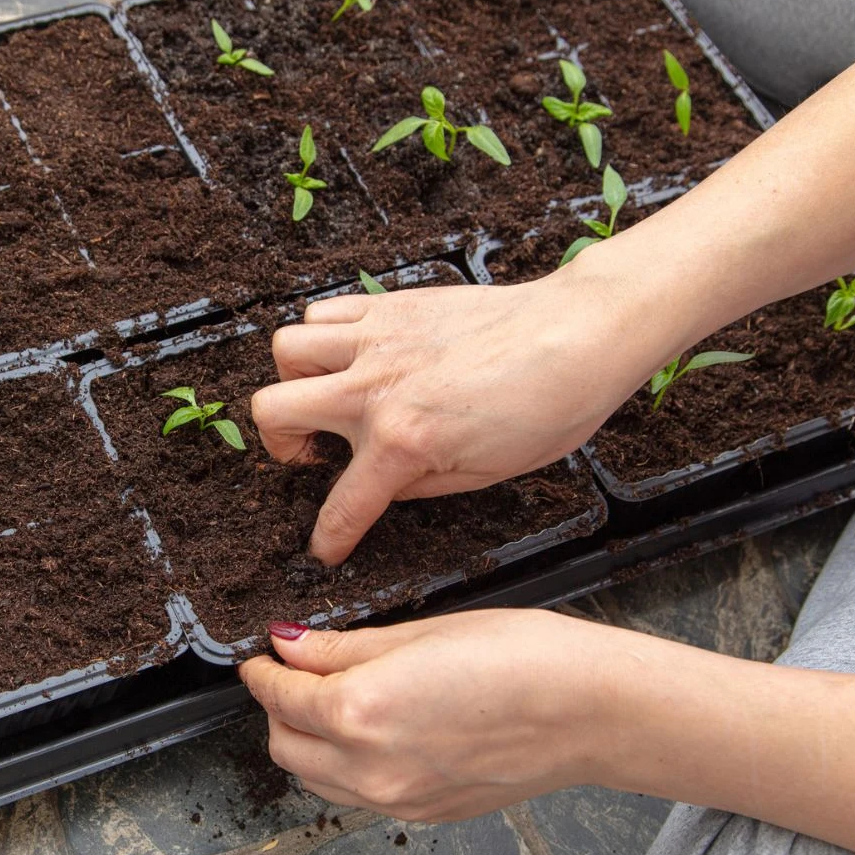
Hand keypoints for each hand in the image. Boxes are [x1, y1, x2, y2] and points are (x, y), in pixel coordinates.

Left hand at [237, 610, 619, 821]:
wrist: (590, 710)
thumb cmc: (520, 658)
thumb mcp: (417, 632)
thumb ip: (342, 646)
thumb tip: (291, 644)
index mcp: (360, 711)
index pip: (280, 695)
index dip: (262, 670)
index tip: (262, 655)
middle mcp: (370, 766)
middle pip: (285, 746)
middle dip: (278, 708)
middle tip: (294, 672)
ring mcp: (397, 799)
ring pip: (316, 779)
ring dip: (307, 742)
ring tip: (331, 700)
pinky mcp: (424, 813)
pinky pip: (358, 795)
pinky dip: (345, 766)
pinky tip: (372, 731)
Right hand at [251, 261, 678, 563]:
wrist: (581, 335)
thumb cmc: (549, 407)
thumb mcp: (483, 475)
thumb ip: (417, 485)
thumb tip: (383, 484)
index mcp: (403, 440)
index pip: (342, 505)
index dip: (328, 538)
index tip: (324, 548)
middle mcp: (376, 386)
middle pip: (272, 409)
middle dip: (281, 443)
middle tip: (313, 452)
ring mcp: (378, 339)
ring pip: (288, 348)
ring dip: (297, 378)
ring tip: (328, 394)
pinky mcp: (391, 305)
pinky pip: (322, 311)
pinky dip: (323, 334)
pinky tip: (354, 355)